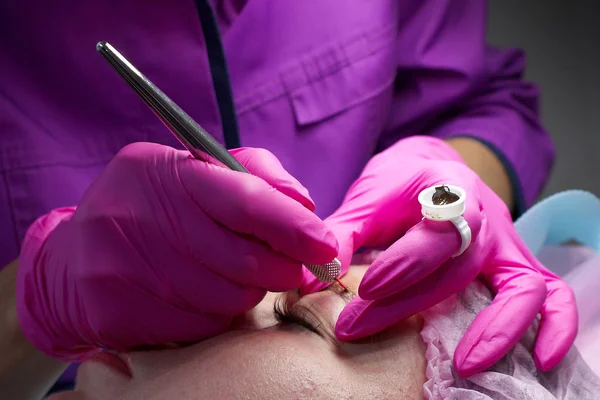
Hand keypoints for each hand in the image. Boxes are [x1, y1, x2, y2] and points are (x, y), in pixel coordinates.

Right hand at [17, 142, 336, 361]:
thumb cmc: (154, 208)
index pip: (243, 200)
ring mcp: (122, 267)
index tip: (325, 245)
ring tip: (232, 274)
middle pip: (242, 259)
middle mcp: (137, 216)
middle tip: (289, 266)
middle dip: (280, 267)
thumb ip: (255, 175)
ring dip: (247, 291)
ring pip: (226, 298)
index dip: (292, 226)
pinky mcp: (116, 311)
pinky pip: (200, 326)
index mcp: (165, 171)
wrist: (72, 259)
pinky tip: (200, 296)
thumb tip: (304, 205)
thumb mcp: (195, 173)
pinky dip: (215, 315)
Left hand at [301, 137, 576, 376]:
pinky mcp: (519, 264)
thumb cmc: (398, 186)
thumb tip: (312, 275)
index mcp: (446, 190)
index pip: (434, 234)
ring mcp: (508, 243)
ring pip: (520, 286)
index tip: (364, 290)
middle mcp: (485, 217)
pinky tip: (540, 360)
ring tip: (463, 367)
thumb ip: (341, 233)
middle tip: (356, 329)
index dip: (402, 265)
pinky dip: (555, 327)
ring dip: (498, 329)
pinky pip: (554, 294)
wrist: (434, 168)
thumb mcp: (367, 200)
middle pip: (460, 269)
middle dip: (408, 306)